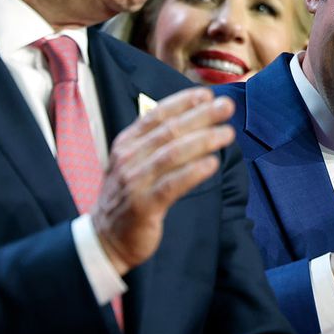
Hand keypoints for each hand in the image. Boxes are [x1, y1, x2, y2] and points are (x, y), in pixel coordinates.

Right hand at [92, 87, 235, 274]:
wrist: (105, 238)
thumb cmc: (128, 197)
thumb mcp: (133, 163)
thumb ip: (156, 143)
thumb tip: (192, 121)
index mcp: (126, 144)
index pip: (156, 115)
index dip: (183, 102)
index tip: (207, 94)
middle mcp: (128, 158)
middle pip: (169, 131)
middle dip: (201, 116)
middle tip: (226, 106)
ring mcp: (134, 182)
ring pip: (172, 154)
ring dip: (203, 140)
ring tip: (227, 133)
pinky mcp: (144, 206)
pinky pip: (172, 185)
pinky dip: (193, 172)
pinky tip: (212, 164)